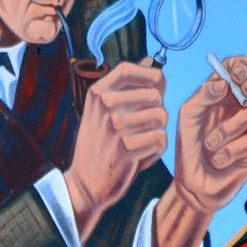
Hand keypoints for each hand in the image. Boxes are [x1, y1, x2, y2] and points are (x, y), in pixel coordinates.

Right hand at [64, 59, 167, 238]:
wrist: (85, 184)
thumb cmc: (100, 145)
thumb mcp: (104, 111)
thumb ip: (128, 86)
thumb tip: (151, 62)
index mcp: (97, 93)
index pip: (127, 69)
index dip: (149, 74)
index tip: (158, 85)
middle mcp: (104, 106)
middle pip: (154, 94)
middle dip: (158, 110)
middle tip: (145, 127)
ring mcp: (114, 126)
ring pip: (161, 117)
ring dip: (157, 132)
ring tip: (141, 142)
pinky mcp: (125, 148)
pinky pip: (160, 139)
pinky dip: (155, 150)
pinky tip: (140, 156)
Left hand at [170, 55, 246, 214]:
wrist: (191, 183)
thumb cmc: (188, 147)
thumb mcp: (188, 117)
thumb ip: (203, 96)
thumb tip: (223, 83)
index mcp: (221, 98)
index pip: (236, 71)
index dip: (240, 65)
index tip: (236, 69)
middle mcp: (236, 110)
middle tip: (242, 91)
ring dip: (224, 132)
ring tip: (209, 145)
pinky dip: (226, 152)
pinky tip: (217, 160)